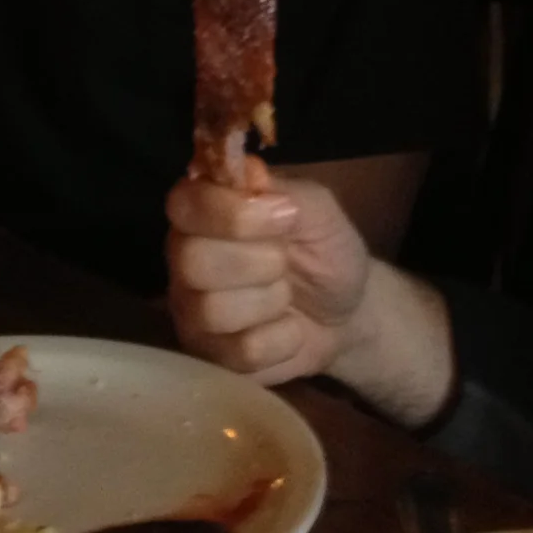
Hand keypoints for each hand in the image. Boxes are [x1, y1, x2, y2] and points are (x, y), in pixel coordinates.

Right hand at [165, 156, 374, 386]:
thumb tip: (250, 176)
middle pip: (192, 261)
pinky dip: (281, 339)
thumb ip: (285, 190)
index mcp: (205, 209)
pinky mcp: (209, 355)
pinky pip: (239, 352)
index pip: (185, 204)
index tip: (284, 216)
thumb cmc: (325, 250)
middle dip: (260, 263)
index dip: (231, 214)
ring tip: (286, 296)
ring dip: (271, 302)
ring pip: (213, 310)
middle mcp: (185, 255)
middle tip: (286, 263)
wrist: (348, 312)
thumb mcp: (320, 211)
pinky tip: (287, 329)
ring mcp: (191, 309)